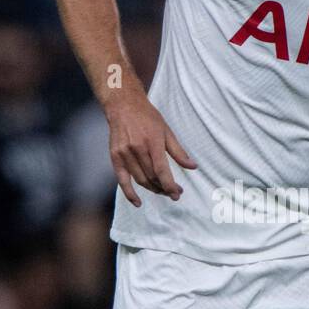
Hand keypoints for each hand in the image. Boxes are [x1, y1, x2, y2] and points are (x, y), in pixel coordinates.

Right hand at [107, 90, 196, 205]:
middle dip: (164, 188)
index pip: (161, 170)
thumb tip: (193, 167)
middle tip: (173, 192)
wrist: (123, 105)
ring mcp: (124, 153)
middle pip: (152, 177)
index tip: (177, 194)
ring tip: (161, 191)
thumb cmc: (147, 117)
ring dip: (152, 189)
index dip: (170, 185)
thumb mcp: (166, 131)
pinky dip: (129, 193)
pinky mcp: (115, 157)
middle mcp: (137, 149)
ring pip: (140, 180)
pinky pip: (122, 180)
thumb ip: (179, 152)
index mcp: (152, 142)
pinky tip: (138, 202)